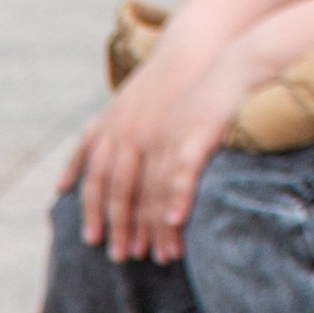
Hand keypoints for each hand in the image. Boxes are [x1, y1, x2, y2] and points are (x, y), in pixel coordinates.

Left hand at [64, 32, 278, 263]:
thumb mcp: (150, 105)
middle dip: (119, 225)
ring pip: (151, 187)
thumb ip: (135, 134)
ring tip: (158, 254)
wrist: (220, 56)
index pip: (99, 174)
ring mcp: (163, 132)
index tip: (92, 238)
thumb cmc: (191, 82)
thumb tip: (131, 166)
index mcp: (120, 125)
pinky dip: (176, 198)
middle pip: (120, 187)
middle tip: (120, 256)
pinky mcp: (194, 132)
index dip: (94, 208)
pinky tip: (176, 223)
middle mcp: (136, 130)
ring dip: (152, 225)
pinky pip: (181, 172)